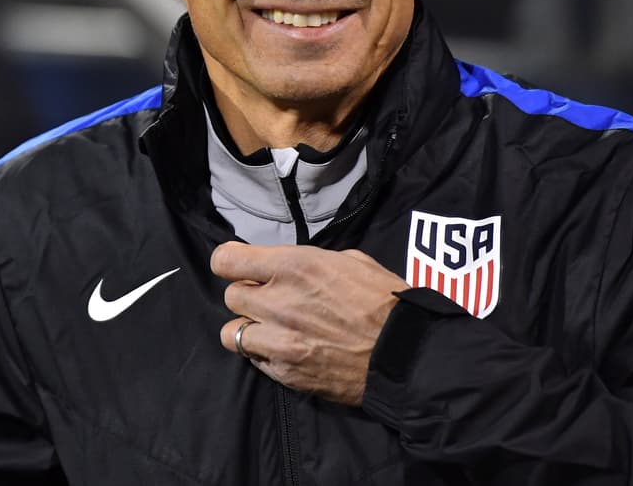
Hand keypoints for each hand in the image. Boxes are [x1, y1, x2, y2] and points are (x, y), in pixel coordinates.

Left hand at [211, 242, 406, 405]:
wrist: (407, 355)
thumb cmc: (385, 301)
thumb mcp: (349, 260)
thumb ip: (306, 261)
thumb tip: (283, 265)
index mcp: (294, 266)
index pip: (225, 260)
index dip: (230, 263)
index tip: (239, 267)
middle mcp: (278, 302)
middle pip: (230, 296)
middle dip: (247, 295)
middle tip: (269, 300)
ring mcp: (279, 341)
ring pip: (232, 332)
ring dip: (249, 328)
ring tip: (271, 328)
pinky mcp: (285, 372)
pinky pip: (254, 359)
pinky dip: (264, 354)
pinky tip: (286, 349)